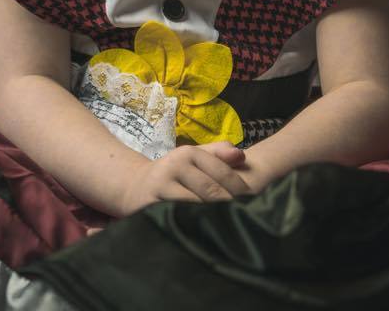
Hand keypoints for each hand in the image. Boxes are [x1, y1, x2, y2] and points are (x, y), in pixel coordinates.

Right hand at [117, 140, 253, 217]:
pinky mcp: (149, 208)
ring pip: (195, 207)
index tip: (255, 202)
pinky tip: (205, 235)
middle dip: (229, 206)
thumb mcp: (193, 157)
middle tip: (247, 219)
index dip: (240, 189)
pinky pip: (177, 220)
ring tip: (230, 229)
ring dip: (213, 218)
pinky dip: (192, 228)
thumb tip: (242, 155)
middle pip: (210, 192)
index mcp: (187, 153)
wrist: (134, 187)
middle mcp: (173, 167)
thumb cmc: (173, 172)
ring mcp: (160, 188)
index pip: (221, 172)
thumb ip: (219, 153)